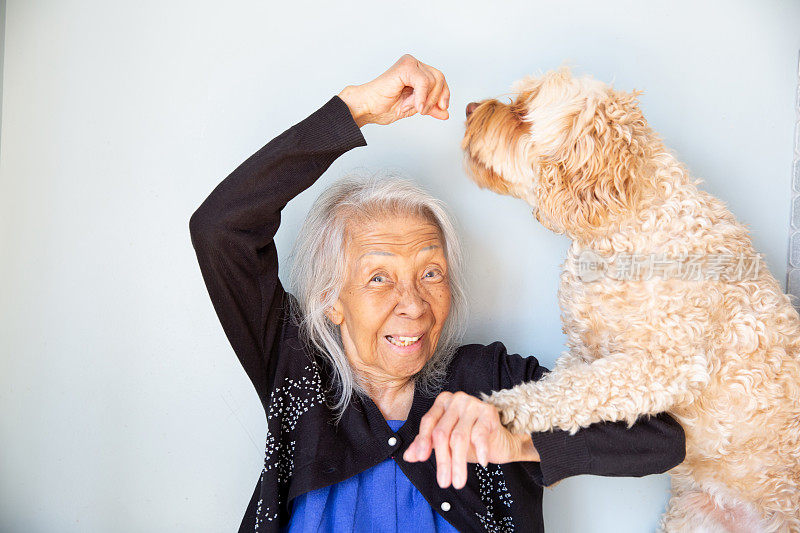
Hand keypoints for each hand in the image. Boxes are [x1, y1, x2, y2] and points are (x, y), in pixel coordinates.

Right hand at [337, 54, 449, 126]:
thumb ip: (430, 107)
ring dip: (425, 99)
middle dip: (435, 98)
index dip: (444, 94)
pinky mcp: (405, 66)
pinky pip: (424, 82)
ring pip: (433, 80)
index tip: (443, 108)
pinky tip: (416, 106)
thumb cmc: (384, 106)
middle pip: (439, 78)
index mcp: (416, 71)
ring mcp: (409, 63)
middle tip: (422, 110)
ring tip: (410, 106)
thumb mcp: (414, 108)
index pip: (439, 79)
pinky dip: (422, 97)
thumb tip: (446, 113)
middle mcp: (413, 63)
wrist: (367, 107)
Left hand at [403, 391, 539, 489]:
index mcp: (442, 402)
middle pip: (442, 432)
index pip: (428, 422)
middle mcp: (456, 399)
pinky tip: (482, 463)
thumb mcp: (445, 443)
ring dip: (458, 463)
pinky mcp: (488, 412)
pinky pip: (479, 434)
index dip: (423, 441)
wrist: (499, 442)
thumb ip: (426, 445)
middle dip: (443, 460)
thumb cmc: (469, 440)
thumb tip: (408, 456)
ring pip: (459, 437)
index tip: (421, 459)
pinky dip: (480, 451)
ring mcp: (473, 404)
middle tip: (444, 482)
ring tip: (458, 482)